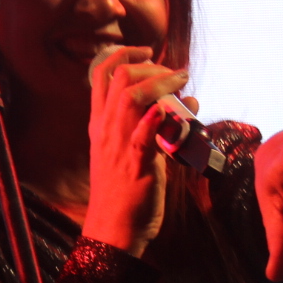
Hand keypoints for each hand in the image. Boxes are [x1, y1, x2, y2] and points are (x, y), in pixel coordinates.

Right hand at [79, 45, 191, 257]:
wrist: (112, 230)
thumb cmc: (123, 192)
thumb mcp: (125, 153)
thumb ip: (151, 128)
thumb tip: (183, 104)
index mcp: (99, 125)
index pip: (101, 75)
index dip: (124, 54)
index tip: (148, 52)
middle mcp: (106, 130)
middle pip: (120, 78)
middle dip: (150, 65)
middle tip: (174, 72)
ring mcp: (119, 145)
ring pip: (131, 98)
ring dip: (161, 83)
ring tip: (183, 83)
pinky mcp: (137, 164)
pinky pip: (144, 134)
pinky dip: (158, 118)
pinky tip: (171, 110)